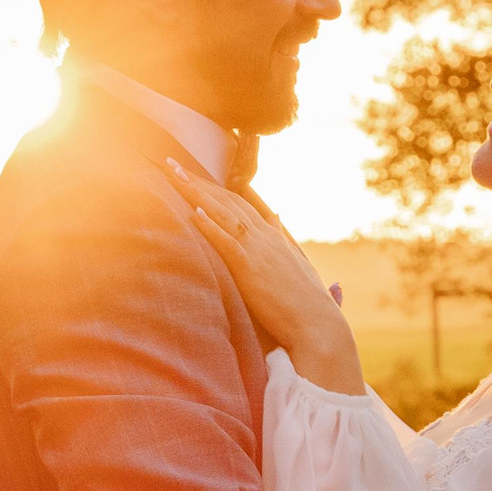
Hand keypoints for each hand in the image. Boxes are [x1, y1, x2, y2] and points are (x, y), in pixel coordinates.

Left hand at [166, 162, 364, 393]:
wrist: (319, 326)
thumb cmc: (309, 306)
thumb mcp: (299, 268)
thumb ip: (286, 243)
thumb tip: (278, 217)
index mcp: (276, 237)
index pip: (243, 203)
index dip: (219, 188)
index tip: (198, 174)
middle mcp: (266, 236)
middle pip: (227, 200)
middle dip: (198, 181)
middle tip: (172, 164)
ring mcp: (259, 249)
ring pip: (222, 211)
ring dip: (194, 191)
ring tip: (172, 173)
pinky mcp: (250, 267)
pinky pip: (226, 240)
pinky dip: (209, 224)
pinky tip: (192, 211)